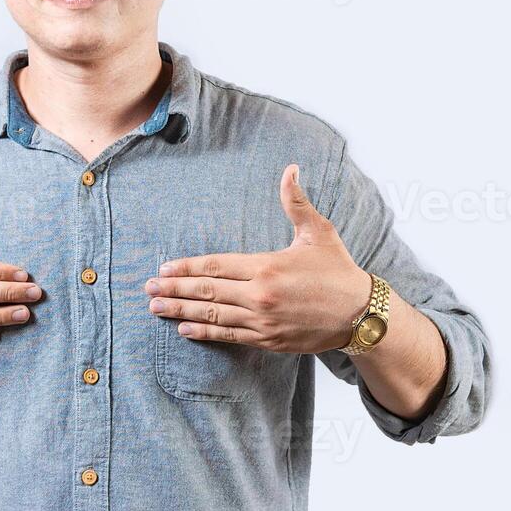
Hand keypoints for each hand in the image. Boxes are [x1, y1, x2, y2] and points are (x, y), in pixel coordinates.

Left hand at [144, 164, 370, 353]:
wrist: (362, 314)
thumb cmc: (338, 270)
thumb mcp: (318, 232)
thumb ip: (296, 202)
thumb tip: (290, 169)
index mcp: (266, 266)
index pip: (215, 266)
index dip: (186, 267)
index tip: (165, 267)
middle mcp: (260, 295)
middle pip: (207, 291)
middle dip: (174, 289)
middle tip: (148, 288)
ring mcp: (262, 321)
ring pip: (212, 316)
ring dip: (181, 311)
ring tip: (156, 307)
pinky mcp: (268, 340)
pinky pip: (229, 336)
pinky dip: (204, 332)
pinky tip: (184, 328)